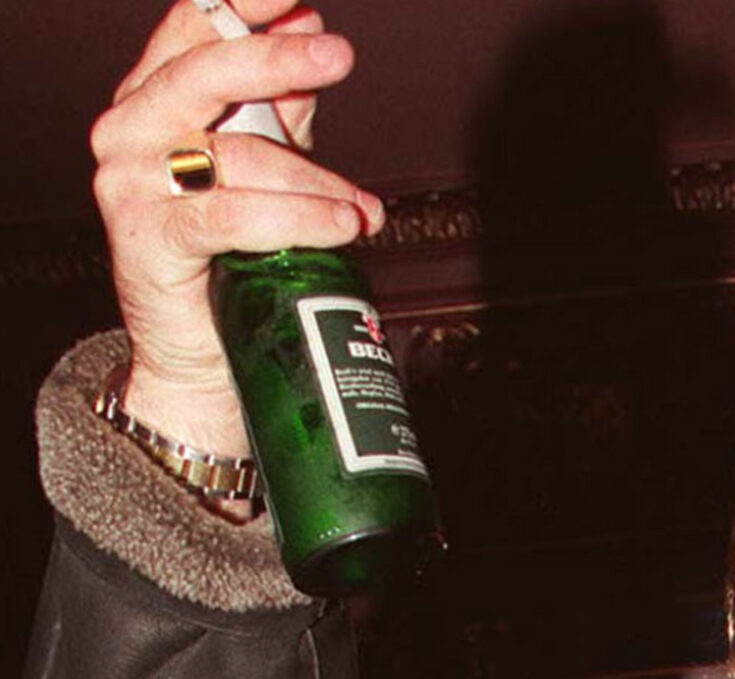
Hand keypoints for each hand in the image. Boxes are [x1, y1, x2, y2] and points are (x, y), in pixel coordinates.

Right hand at [91, 0, 384, 455]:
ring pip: (237, 158)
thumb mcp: (262, 161)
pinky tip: (342, 225)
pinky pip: (231, 216)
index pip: (193, 30)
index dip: (241, 4)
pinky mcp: (148, 238)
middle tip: (338, 57)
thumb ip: (281, 101)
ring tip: (362, 210)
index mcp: (155, 98)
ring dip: (316, 182)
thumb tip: (315, 31)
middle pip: (204, 75)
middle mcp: (130, 130)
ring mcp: (130, 183)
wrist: (202, 348)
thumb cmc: (231, 251)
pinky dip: (297, 219)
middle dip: (277, 60)